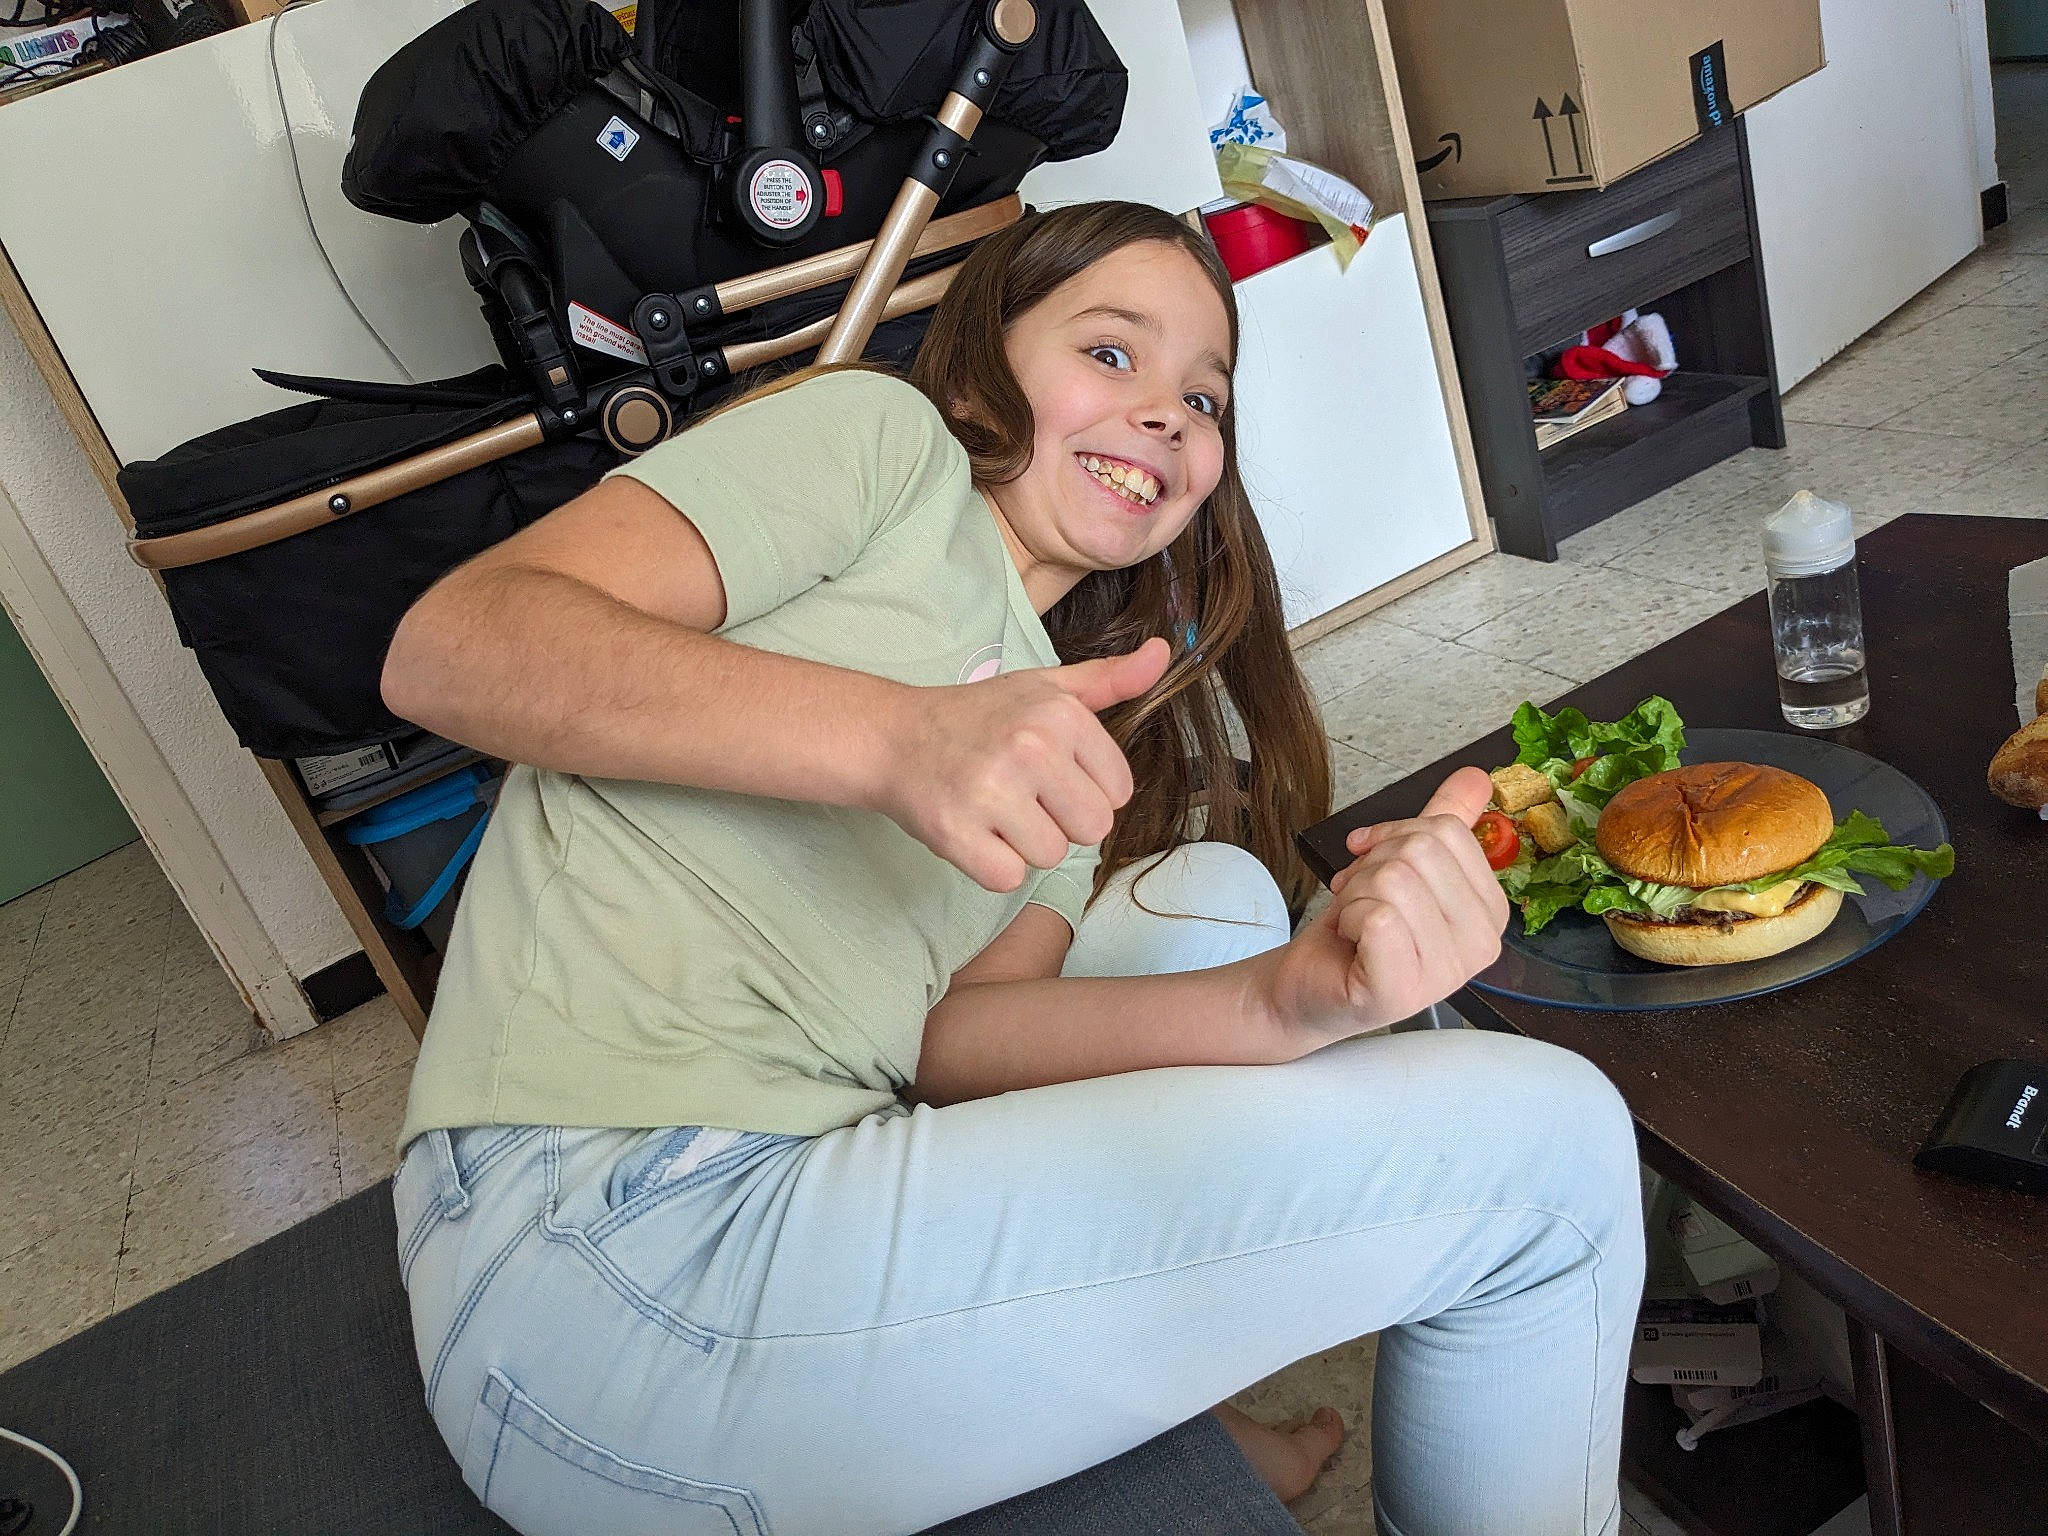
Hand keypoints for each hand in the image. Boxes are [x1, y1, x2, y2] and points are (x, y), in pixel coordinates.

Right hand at [875, 637, 1170, 891]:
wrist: (891, 737)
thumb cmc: (977, 717)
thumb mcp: (1045, 688)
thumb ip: (1109, 680)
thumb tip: (1164, 653)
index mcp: (1060, 714)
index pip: (1119, 791)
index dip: (1085, 789)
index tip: (1046, 772)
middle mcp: (1029, 748)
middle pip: (1092, 829)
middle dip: (1060, 821)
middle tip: (1019, 795)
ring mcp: (991, 790)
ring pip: (1051, 856)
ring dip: (1023, 844)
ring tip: (993, 810)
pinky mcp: (956, 831)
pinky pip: (1008, 877)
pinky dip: (991, 865)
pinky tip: (973, 831)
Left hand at [1259, 766, 1508, 1055]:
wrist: (1307, 983)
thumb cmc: (1356, 931)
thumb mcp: (1401, 866)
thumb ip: (1444, 822)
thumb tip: (1476, 776)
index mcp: (1490, 912)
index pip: (1447, 832)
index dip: (1394, 836)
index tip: (1372, 864)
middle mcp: (1480, 945)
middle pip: (1420, 851)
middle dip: (1371, 865)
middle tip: (1360, 898)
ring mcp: (1446, 973)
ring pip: (1394, 880)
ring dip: (1355, 893)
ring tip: (1355, 922)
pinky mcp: (1402, 989)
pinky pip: (1376, 916)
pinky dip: (1347, 918)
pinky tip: (1351, 943)